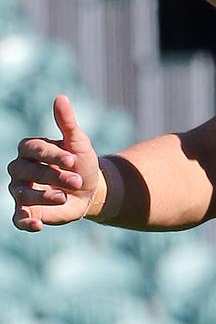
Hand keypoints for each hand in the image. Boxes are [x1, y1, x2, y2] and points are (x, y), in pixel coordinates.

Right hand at [8, 95, 101, 230]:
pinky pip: (18, 218)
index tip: (73, 160)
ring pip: (22, 193)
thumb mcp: (78, 143)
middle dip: (52, 176)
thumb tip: (61, 97)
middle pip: (26, 171)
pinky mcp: (26, 211)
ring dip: (43, 197)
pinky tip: (37, 225)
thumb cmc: (81, 163)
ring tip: (64, 198)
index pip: (32, 149)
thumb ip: (67, 123)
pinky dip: (25, 222)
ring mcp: (20, 191)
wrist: (90, 190)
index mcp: (30, 149)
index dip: (51, 154)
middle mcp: (20, 169)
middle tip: (76, 180)